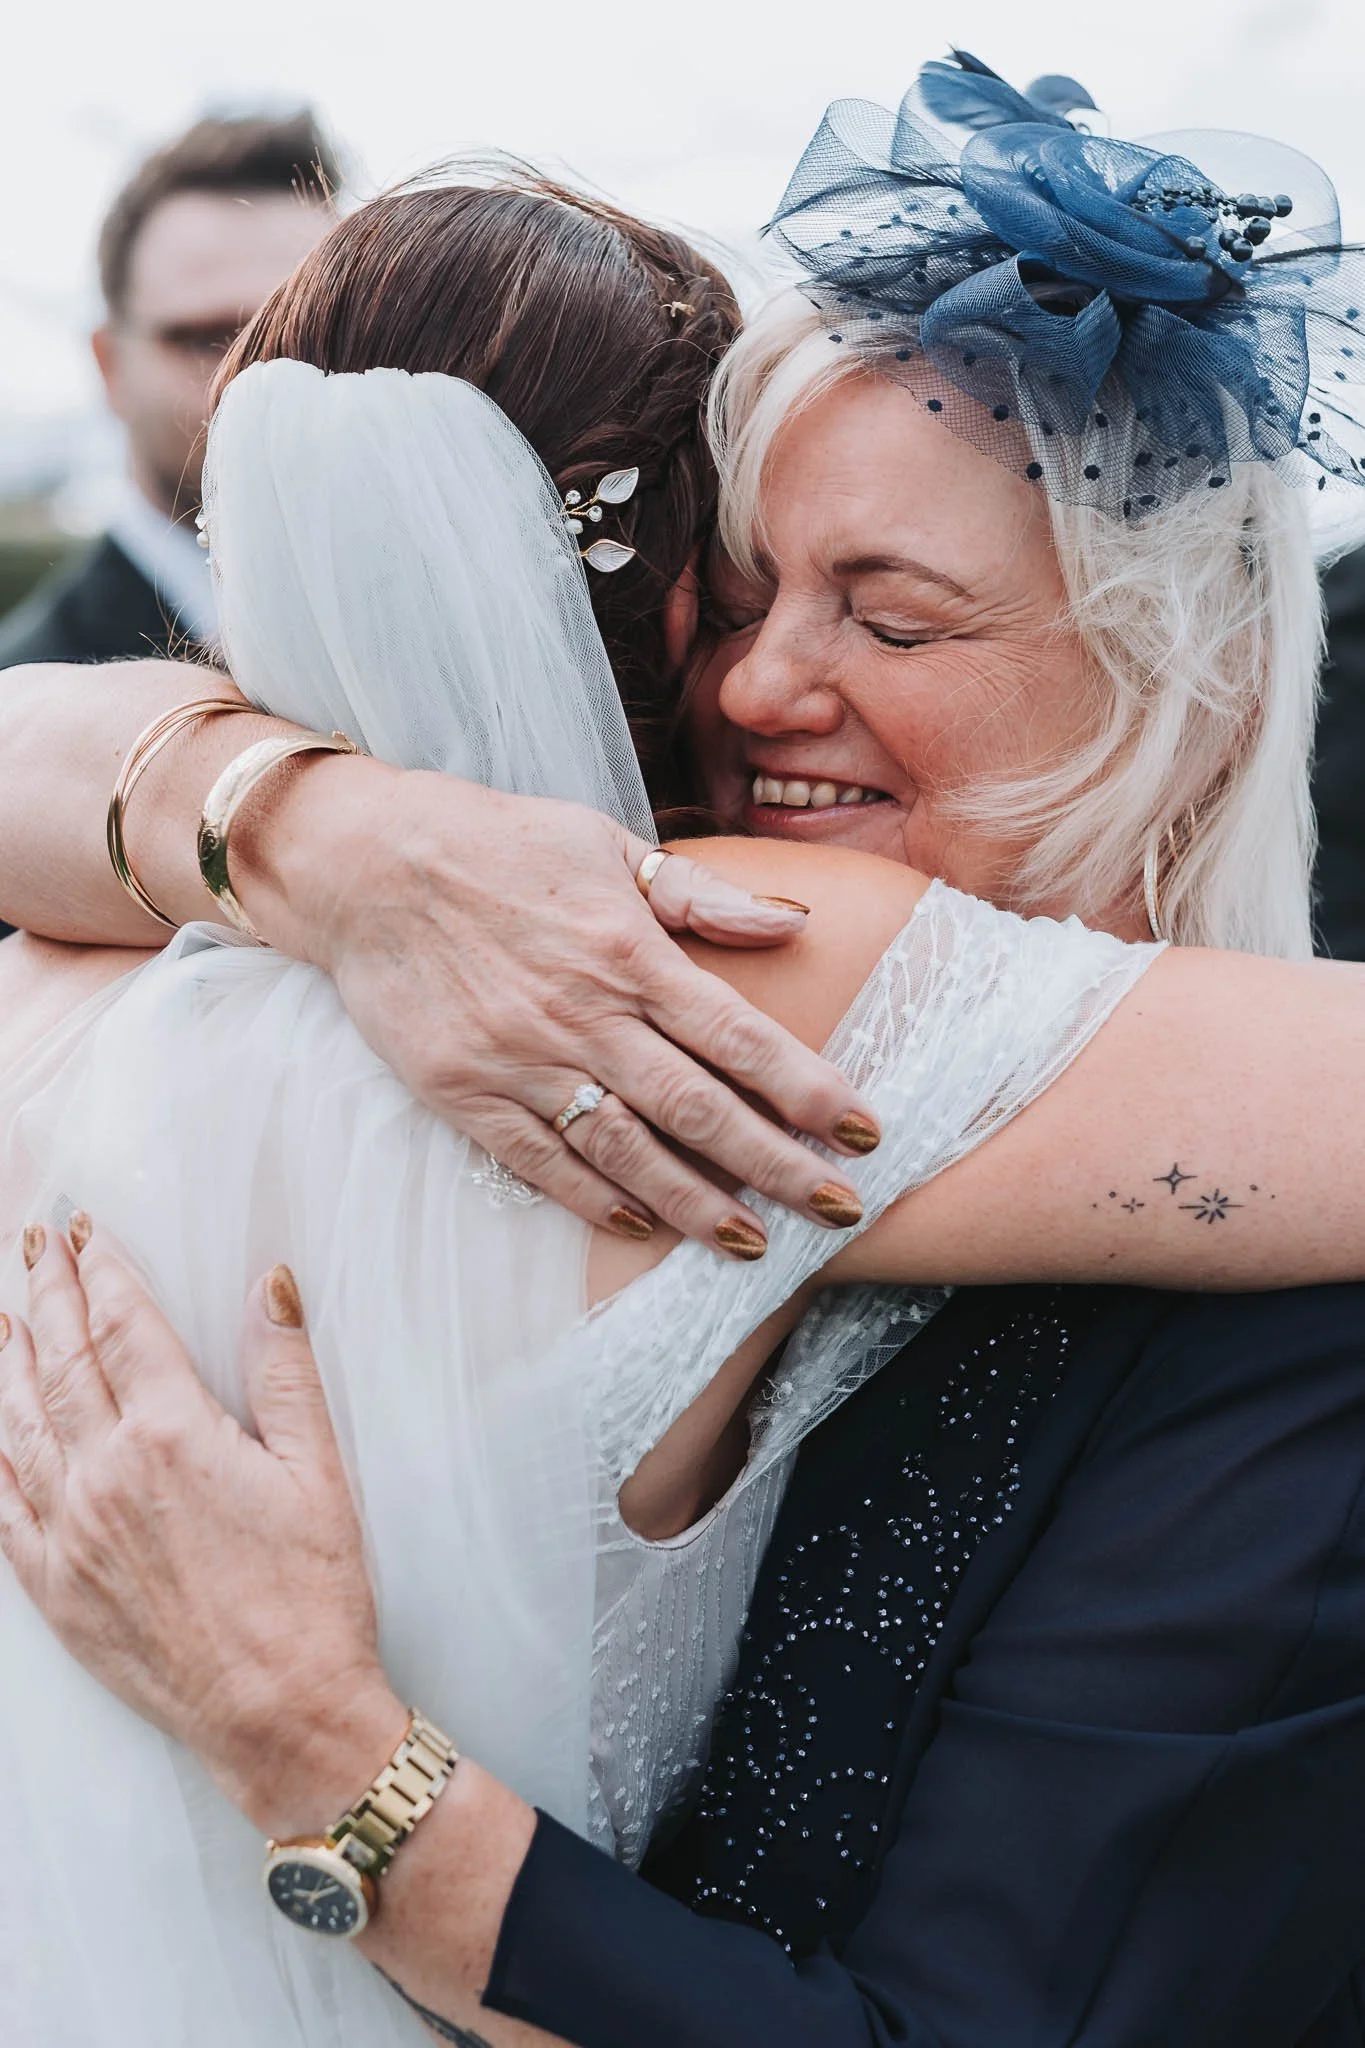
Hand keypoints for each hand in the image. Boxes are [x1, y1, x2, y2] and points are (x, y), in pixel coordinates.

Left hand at [0, 1218, 405, 1836]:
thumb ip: (284, 1369)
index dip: (106, 1270)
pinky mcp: (54, 1588)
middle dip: (48, 1292)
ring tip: (2, 1316)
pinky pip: (2, 1507)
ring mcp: (70, 1532)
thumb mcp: (318, 1469)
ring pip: (18, 1423)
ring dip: (8, 1360)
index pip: (125, 1326)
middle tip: (36, 1245)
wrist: (279, 1712)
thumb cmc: (310, 1593)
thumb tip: (270, 1285)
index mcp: (172, 1434)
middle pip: (62, 1360)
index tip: (90, 1230)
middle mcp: (106, 1474)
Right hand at [243, 762, 879, 1253]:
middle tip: (838, 1210)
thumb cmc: (499, 844)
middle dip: (779, 1166)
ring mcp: (521, 1062)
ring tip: (753, 1243)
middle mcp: (583, 1016)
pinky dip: (595, 1200)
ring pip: (628, 1151)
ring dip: (697, 1204)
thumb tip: (794, 922)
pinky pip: (543, 1163)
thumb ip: (701, 896)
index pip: (740, 1038)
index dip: (810, 1091)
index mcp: (628, 952)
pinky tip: (644, 1224)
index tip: (866, 1133)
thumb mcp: (606, 845)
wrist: (366, 866)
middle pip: (699, 1110)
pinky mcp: (466, 1093)